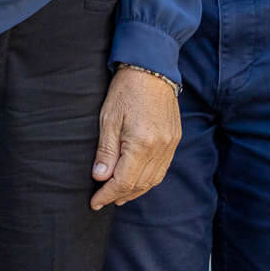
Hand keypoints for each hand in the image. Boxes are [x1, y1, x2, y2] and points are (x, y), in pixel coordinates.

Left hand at [90, 66, 181, 209]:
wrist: (152, 68)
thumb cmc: (126, 90)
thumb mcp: (108, 119)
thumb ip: (106, 151)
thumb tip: (100, 178)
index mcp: (142, 143)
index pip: (124, 181)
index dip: (108, 194)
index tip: (95, 202)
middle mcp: (160, 148)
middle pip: (140, 184)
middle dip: (120, 195)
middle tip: (104, 200)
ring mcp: (170, 144)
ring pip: (154, 180)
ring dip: (136, 190)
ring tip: (119, 195)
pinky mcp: (175, 139)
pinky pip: (162, 168)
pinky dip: (149, 179)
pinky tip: (137, 179)